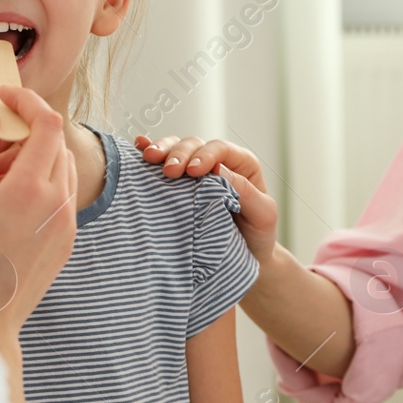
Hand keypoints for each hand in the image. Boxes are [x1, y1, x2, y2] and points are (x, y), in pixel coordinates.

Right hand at [0, 88, 77, 343]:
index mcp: (27, 191)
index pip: (46, 123)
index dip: (28, 101)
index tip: (5, 95)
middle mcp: (56, 204)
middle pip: (58, 142)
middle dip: (32, 125)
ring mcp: (66, 224)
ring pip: (63, 168)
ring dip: (39, 152)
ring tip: (0, 161)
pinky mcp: (67, 240)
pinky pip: (63, 195)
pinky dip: (44, 179)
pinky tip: (11, 191)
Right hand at [135, 134, 276, 260]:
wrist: (244, 257)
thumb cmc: (257, 235)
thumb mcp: (263, 215)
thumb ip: (247, 192)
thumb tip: (219, 170)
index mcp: (241, 165)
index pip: (221, 149)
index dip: (205, 155)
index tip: (192, 171)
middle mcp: (217, 161)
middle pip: (195, 145)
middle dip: (179, 154)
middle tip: (168, 171)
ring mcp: (194, 170)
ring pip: (176, 148)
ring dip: (162, 150)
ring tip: (149, 158)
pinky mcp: (177, 182)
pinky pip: (163, 161)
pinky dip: (150, 150)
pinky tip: (139, 146)